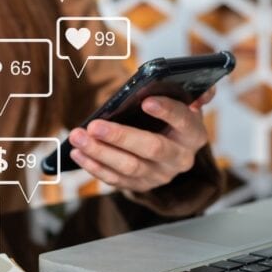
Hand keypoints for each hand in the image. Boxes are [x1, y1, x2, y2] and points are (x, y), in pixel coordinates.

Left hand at [68, 88, 213, 191]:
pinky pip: (115, 179)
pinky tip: (77, 153)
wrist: (170, 151)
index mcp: (193, 134)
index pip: (183, 121)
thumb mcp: (180, 104)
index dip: (167, 111)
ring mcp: (160, 175)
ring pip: (129, 166)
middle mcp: (180, 158)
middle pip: (152, 148)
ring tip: (77, 137)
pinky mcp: (140, 185)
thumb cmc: (170, 120)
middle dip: (120, 136)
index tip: (146, 101)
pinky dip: (94, 166)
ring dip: (100, 152)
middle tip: (94, 126)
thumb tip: (191, 87)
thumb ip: (183, 93)